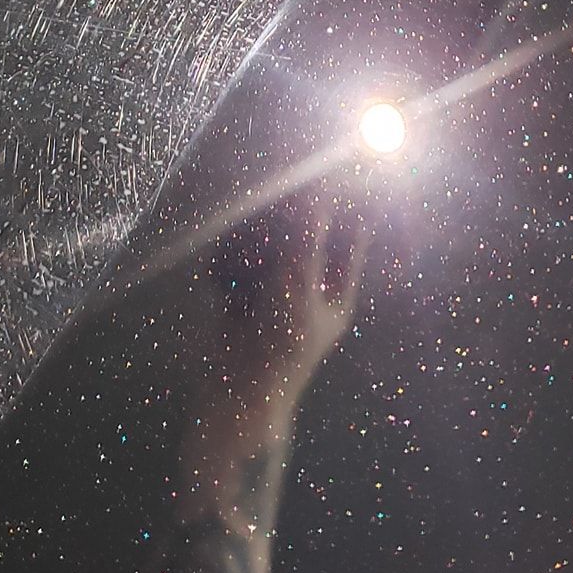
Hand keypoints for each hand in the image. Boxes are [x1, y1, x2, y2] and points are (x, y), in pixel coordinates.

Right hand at [181, 192, 366, 518]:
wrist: (234, 396)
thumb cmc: (281, 345)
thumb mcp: (299, 284)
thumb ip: (307, 235)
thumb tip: (318, 190)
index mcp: (337, 291)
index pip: (349, 237)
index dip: (342, 206)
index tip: (330, 176)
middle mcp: (308, 287)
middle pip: (304, 235)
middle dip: (285, 223)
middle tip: (275, 207)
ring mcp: (274, 293)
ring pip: (268, 246)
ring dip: (254, 243)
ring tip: (245, 253)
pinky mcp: (241, 299)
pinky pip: (239, 264)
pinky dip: (231, 264)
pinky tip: (224, 277)